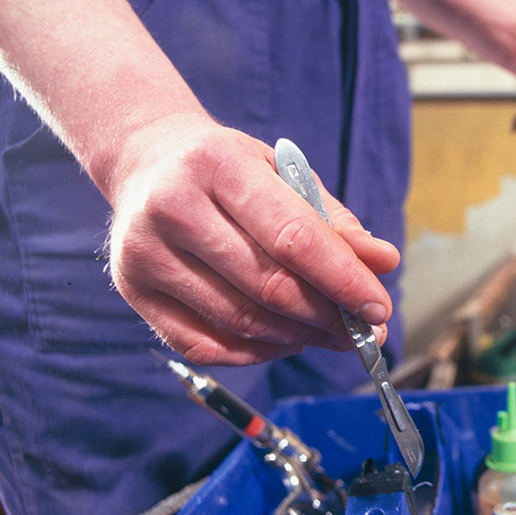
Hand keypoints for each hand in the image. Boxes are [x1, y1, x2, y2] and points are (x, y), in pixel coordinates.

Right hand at [105, 115, 399, 365]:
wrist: (147, 161)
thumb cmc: (228, 169)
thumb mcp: (284, 173)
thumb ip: (334, 220)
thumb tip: (382, 263)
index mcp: (217, 165)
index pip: (293, 237)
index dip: (343, 280)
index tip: (378, 307)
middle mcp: (172, 209)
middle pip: (267, 285)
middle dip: (327, 317)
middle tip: (365, 331)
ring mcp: (144, 254)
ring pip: (240, 321)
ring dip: (298, 338)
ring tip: (332, 334)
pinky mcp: (132, 291)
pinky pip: (205, 346)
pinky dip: (256, 353)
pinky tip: (286, 340)